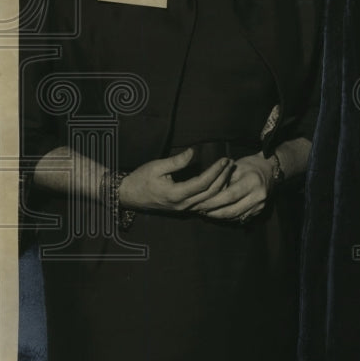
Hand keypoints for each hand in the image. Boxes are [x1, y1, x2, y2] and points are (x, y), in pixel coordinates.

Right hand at [117, 148, 232, 213]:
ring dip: (221, 186)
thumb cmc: (141, 179)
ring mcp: (184, 209)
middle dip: (223, 177)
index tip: (224, 160)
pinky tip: (221, 183)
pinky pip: (204, 203)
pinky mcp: (184, 208)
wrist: (129, 195)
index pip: (203, 183)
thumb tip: (193, 152)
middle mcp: (183, 204)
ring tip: (228, 171)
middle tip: (230, 163)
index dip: (216, 171)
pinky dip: (214, 194)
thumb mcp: (156, 167)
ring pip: (209, 200)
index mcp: (176, 194)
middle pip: (210, 193)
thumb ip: (177, 161)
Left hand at [192, 152, 275, 221]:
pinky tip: (217, 214)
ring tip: (205, 213)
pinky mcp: (259, 211)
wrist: (269, 170)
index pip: (229, 195)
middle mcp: (258, 196)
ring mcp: (260, 205)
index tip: (199, 203)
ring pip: (235, 217)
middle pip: (231, 210)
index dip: (213, 201)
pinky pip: (240, 218)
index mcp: (253, 182)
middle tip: (199, 211)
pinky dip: (227, 217)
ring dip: (219, 217)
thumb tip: (206, 195)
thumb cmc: (250, 165)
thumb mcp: (235, 167)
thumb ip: (222, 181)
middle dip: (213, 212)